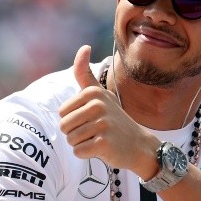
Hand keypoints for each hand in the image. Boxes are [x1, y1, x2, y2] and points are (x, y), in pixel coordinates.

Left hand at [58, 45, 159, 176]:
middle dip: (76, 133)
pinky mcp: (104, 143)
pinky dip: (87, 154)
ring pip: (70, 140)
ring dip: (82, 144)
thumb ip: (85, 73)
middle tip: (95, 131)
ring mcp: (102, 124)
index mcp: (92, 93)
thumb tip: (84, 46)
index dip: (73, 120)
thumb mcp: (100, 93)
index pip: (62, 113)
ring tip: (99, 138)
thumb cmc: (114, 118)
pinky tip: (102, 148)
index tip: (92, 119)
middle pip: (64, 127)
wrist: (138, 144)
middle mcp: (97, 106)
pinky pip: (79, 151)